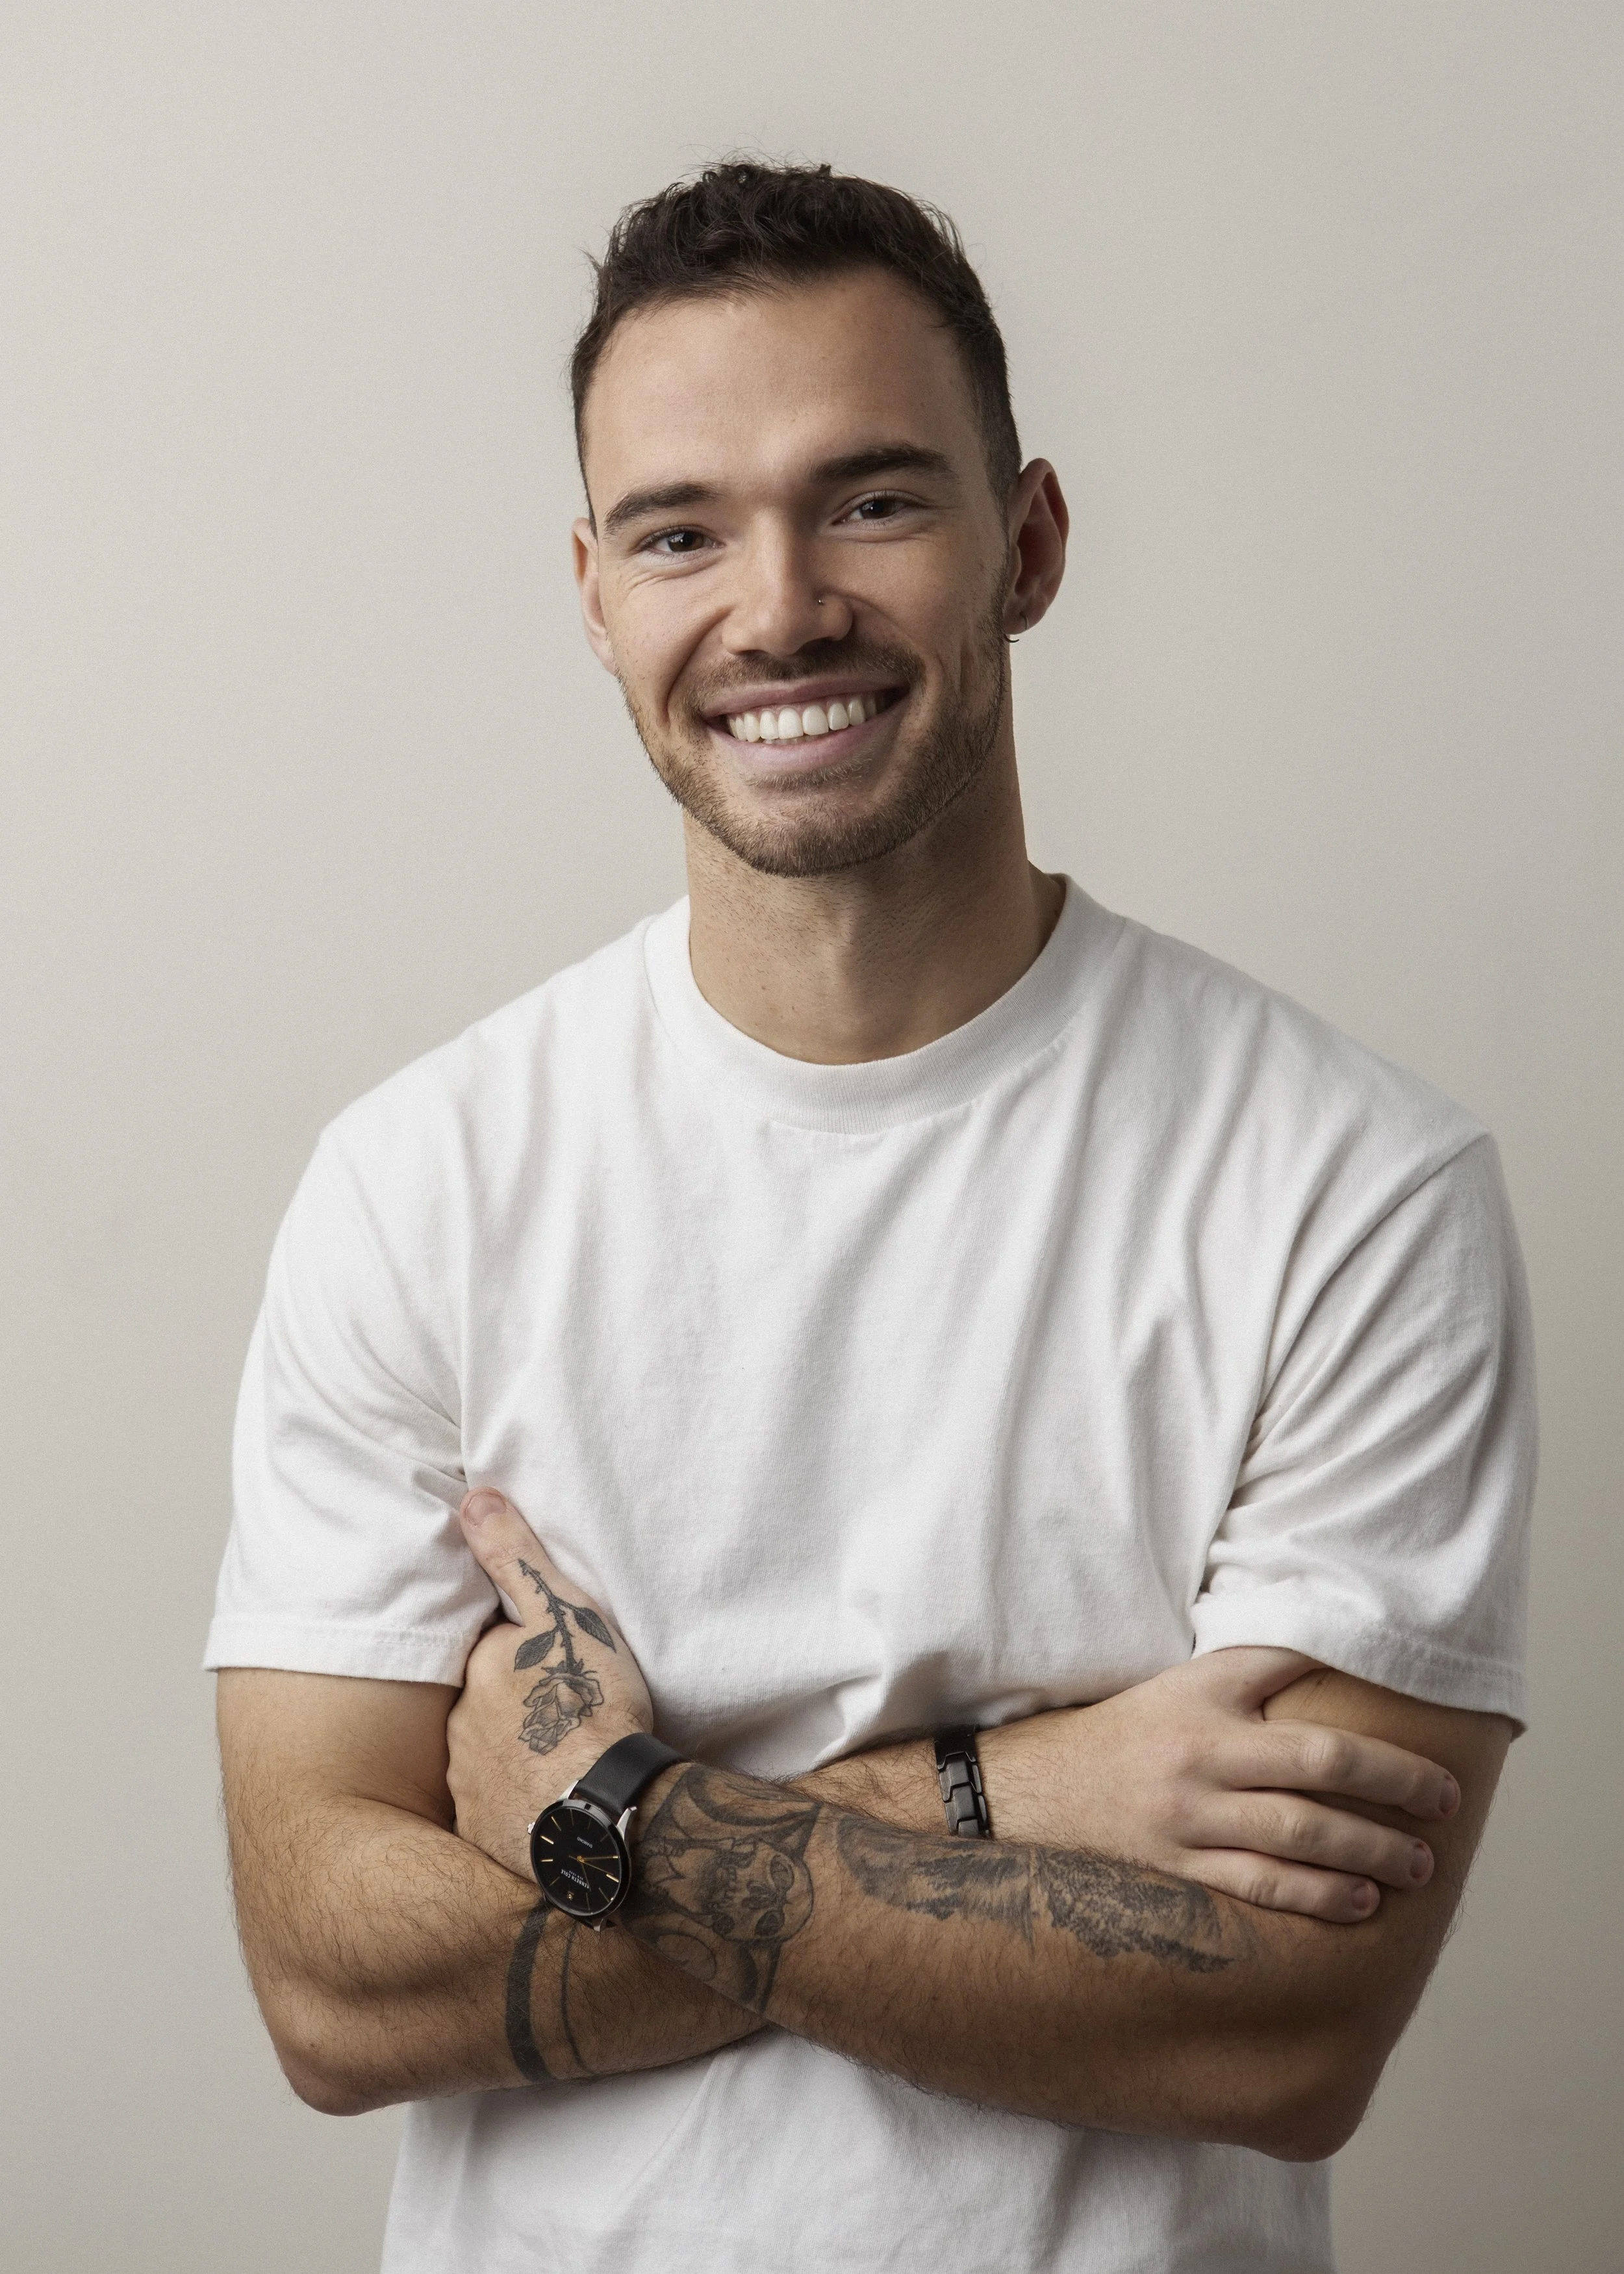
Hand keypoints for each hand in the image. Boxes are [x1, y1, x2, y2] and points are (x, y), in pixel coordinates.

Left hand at [446, 1489, 652, 1877]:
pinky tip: (551, 1806)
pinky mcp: (482, 1832)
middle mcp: (461, 1725)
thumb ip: (517, 1559)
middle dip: (518, 1708)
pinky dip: (518, 1805)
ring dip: (517, 1757)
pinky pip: (496, 1811)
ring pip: (489, 1758)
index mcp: (481, 1669)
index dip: (530, 1656)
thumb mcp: (564, 1616)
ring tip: (565, 1765)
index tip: (562, 1669)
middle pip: (489, 1705)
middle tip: (569, 1717)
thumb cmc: (594, 1708)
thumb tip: (472, 1500)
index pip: (496, 1650)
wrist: (606, 1812)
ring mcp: (468, 1783)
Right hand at [978, 1649, 1460, 1921]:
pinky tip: (1357, 1902)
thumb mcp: (1185, 1683)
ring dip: (1366, 1854)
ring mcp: (1185, 1818)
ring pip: (1295, 1837)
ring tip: (1415, 1867)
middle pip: (1317, 1774)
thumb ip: (1258, 1669)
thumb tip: (1341, 1651)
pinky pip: (1258, 1886)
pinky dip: (1314, 1895)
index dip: (1381, 1745)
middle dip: (1393, 1795)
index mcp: (1205, 1700)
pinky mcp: (1175, 1868)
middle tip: (1445, 1813)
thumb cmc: (1127, 1734)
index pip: (1305, 1706)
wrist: (1031, 1793)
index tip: (1434, 1769)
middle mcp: (1198, 1756)